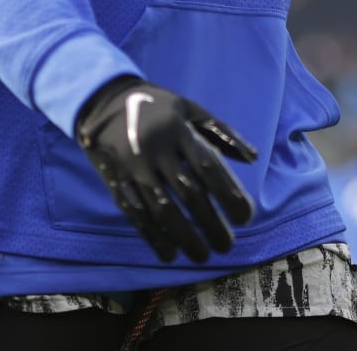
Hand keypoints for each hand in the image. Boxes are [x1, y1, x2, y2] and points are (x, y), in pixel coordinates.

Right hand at [74, 76, 257, 262]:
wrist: (103, 100)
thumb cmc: (157, 106)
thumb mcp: (190, 109)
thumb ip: (222, 132)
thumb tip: (252, 158)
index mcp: (177, 130)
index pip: (207, 166)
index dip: (228, 193)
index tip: (246, 218)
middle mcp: (155, 149)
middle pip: (187, 193)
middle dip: (210, 223)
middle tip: (227, 246)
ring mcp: (133, 167)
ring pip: (161, 209)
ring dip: (184, 237)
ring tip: (203, 256)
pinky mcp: (116, 180)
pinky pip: (135, 213)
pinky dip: (153, 237)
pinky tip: (170, 254)